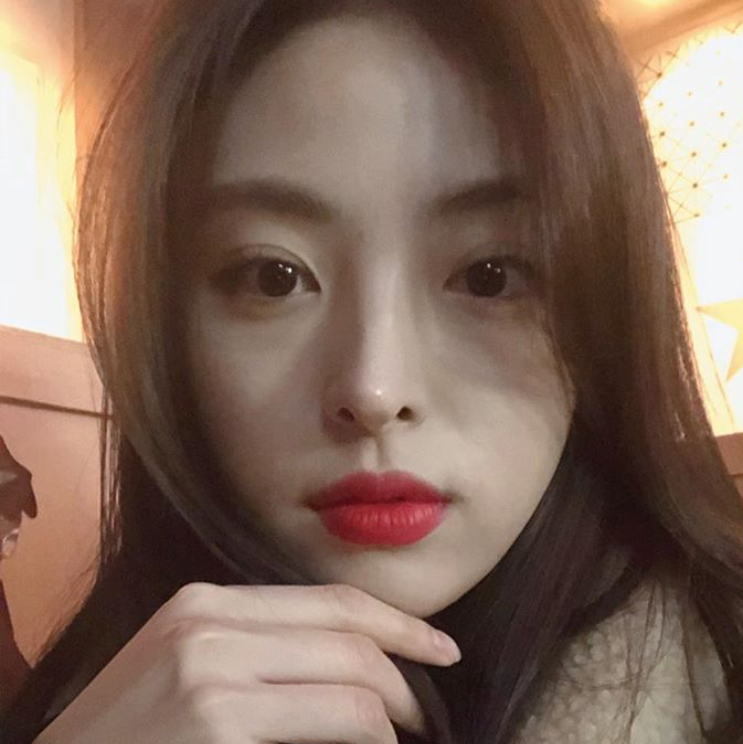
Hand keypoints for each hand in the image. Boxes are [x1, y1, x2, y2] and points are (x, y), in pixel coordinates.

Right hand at [34, 583, 460, 743]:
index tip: (437, 645)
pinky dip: (370, 736)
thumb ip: (255, 656)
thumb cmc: (125, 740)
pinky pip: (338, 721)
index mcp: (203, 603)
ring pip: (354, 680)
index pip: (328, 600)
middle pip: (348, 632)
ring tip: (409, 735)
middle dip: (408, 669)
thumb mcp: (182, 672)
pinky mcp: (218, 722)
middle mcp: (208, 624)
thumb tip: (344, 668)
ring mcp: (210, 672)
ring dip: (396, 713)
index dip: (394, 621)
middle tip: (432, 708)